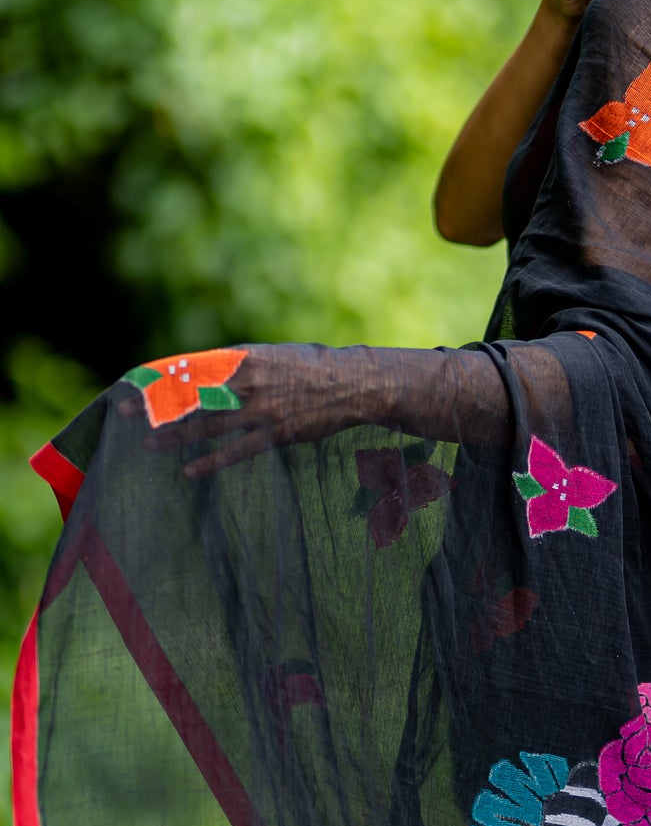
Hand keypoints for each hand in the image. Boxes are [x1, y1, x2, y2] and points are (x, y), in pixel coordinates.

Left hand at [116, 344, 384, 475]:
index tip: (131, 383)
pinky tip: (189, 470)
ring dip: (173, 436)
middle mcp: (245, 382)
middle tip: (121, 411)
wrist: (354, 383)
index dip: (157, 376)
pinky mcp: (276, 434)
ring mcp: (260, 410)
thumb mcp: (270, 355)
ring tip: (147, 445)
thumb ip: (237, 364)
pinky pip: (236, 451)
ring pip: (206, 424)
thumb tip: (204, 371)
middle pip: (188, 394)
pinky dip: (211, 461)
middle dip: (152, 404)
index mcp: (241, 358)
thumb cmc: (311, 367)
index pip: (187, 367)